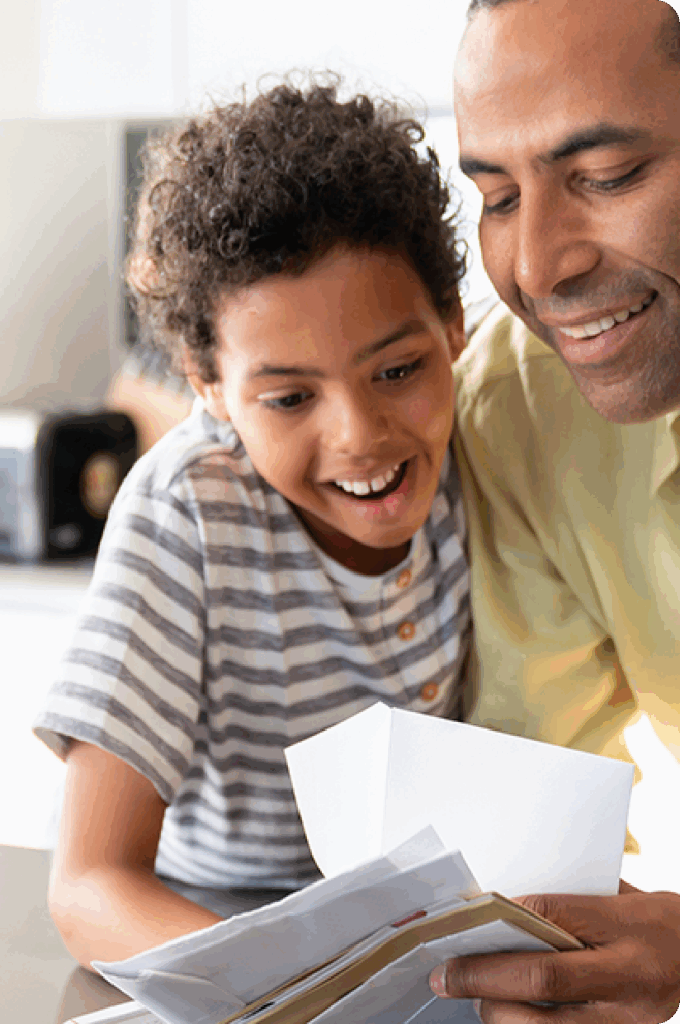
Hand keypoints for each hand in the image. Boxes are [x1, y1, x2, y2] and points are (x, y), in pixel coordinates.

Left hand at [429, 882, 679, 1021]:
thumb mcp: (647, 903)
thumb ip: (593, 901)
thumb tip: (525, 900)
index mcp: (632, 928)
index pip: (552, 914)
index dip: (503, 916)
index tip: (467, 920)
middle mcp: (631, 979)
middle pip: (541, 979)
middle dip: (482, 976)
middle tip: (446, 975)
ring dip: (501, 1016)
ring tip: (479, 1002)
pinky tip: (516, 1023)